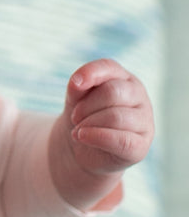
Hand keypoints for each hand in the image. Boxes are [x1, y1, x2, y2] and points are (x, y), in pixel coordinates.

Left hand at [49, 58, 153, 208]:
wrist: (83, 148)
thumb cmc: (80, 115)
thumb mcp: (76, 96)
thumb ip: (81, 86)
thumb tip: (78, 84)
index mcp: (123, 79)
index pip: (110, 68)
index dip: (89, 75)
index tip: (73, 87)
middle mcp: (138, 98)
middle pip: (112, 93)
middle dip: (86, 105)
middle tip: (75, 117)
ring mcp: (144, 123)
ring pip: (115, 115)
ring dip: (89, 122)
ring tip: (79, 129)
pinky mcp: (140, 147)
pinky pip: (121, 139)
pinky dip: (96, 136)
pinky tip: (80, 136)